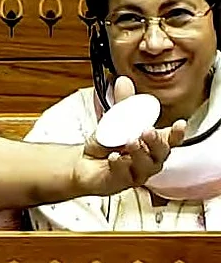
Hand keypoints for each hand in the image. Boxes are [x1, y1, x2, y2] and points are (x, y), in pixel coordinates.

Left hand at [74, 76, 187, 195]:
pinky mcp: (122, 182)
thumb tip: (123, 80)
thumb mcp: (114, 120)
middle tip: (147, 131)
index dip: (176, 133)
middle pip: (161, 153)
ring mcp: (137, 172)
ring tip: (129, 142)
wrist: (84, 163)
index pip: (170, 140)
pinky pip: (124, 175)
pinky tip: (113, 157)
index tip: (179, 124)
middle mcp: (148, 159)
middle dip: (156, 142)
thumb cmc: (107, 144)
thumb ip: (122, 103)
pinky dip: (120, 165)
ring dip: (139, 153)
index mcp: (151, 143)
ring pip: (146, 166)